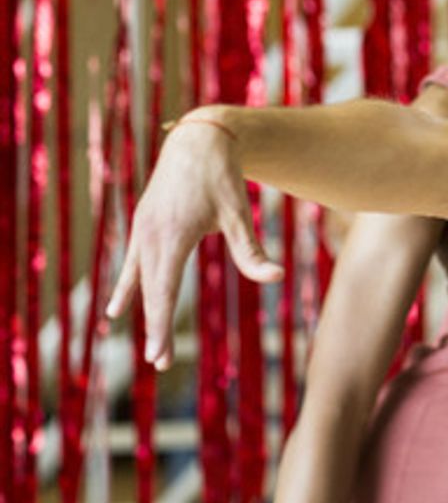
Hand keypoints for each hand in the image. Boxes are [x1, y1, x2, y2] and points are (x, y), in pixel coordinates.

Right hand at [105, 117, 282, 370]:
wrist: (199, 140)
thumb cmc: (222, 178)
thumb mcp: (239, 215)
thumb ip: (252, 251)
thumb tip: (275, 278)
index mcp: (172, 235)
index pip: (164, 291)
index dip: (161, 326)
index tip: (159, 356)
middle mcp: (151, 235)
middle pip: (150, 290)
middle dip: (155, 326)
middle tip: (159, 362)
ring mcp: (143, 229)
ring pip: (138, 278)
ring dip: (140, 309)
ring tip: (142, 341)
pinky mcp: (144, 223)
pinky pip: (133, 263)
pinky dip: (128, 286)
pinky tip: (117, 307)